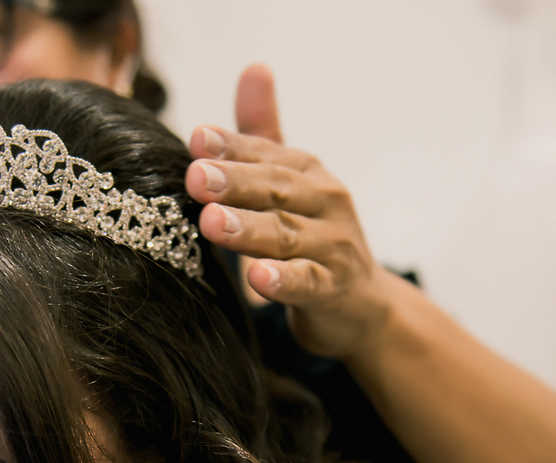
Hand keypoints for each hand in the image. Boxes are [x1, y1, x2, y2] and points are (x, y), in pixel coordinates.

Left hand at [186, 64, 393, 360]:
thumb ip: (263, 134)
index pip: (265, 153)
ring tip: (211, 223)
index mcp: (307, 172)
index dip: (231, 146)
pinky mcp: (334, 288)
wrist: (359, 302)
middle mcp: (325, 201)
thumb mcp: (288, 182)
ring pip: (286, 234)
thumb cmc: (312, 235)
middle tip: (196, 177)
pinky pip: (307, 282)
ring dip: (248, 229)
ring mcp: (333, 246)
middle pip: (275, 189)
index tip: (196, 139)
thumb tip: (254, 67)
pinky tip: (258, 277)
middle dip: (235, 182)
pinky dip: (284, 279)